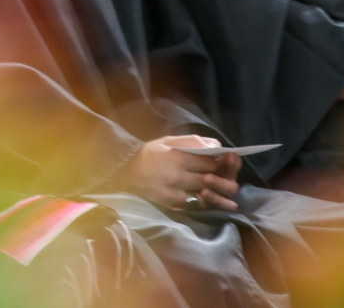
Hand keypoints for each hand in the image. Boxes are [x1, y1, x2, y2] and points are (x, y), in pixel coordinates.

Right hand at [111, 135, 239, 211]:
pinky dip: (198, 199)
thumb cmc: (148, 154)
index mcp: (179, 157)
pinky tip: (197, 195)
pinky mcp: (172, 202)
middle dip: (218, 177)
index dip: (219, 163)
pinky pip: (193, 202)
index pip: (211, 162)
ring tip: (209, 186)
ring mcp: (176, 190)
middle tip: (217, 175)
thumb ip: (192, 142)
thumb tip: (216, 144)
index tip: (220, 162)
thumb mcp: (167, 141)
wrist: (124, 172)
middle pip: (211, 178)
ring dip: (212, 190)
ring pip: (206, 193)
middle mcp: (179, 174)